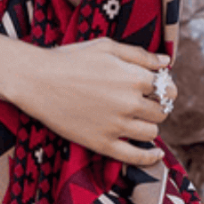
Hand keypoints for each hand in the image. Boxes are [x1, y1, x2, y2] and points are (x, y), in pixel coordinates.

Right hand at [8, 38, 176, 167]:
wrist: (36, 80)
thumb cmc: (70, 58)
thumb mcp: (106, 46)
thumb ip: (140, 54)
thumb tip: (167, 63)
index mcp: (134, 77)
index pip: (167, 88)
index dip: (163, 87)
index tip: (154, 88)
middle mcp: (131, 103)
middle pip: (161, 111)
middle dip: (157, 106)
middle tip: (144, 103)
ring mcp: (117, 126)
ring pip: (152, 132)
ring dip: (149, 126)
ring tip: (137, 119)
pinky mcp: (103, 143)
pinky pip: (135, 157)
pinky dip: (149, 157)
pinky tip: (155, 154)